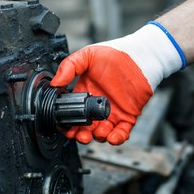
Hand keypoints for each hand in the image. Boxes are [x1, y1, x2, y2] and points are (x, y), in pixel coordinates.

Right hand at [51, 23, 183, 144]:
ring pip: (102, 134)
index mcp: (85, 94)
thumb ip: (68, 67)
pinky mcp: (127, 117)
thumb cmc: (114, 54)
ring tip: (99, 130)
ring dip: (98, 137)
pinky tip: (112, 137)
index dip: (69, 124)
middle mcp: (97, 107)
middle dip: (81, 136)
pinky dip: (116, 139)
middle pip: (85, 129)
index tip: (68, 128)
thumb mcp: (86, 56)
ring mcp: (112, 113)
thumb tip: (55, 83)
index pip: (73, 114)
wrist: (138, 57)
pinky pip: (121, 133)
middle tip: (81, 135)